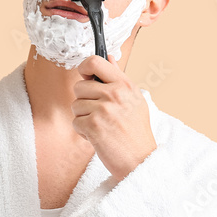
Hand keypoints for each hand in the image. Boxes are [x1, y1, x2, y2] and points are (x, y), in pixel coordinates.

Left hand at [72, 55, 157, 182]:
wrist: (140, 160)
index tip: (85, 76)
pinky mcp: (94, 126)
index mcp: (124, 85)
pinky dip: (83, 132)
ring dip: (84, 118)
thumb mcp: (134, 99)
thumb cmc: (136, 131)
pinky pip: (75, 122)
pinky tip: (98, 137)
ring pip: (76, 106)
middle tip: (98, 113)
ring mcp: (103, 109)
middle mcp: (114, 94)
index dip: (84, 67)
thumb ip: (118, 78)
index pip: (95, 61)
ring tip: (102, 127)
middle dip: (84, 101)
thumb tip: (108, 57)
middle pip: (79, 86)